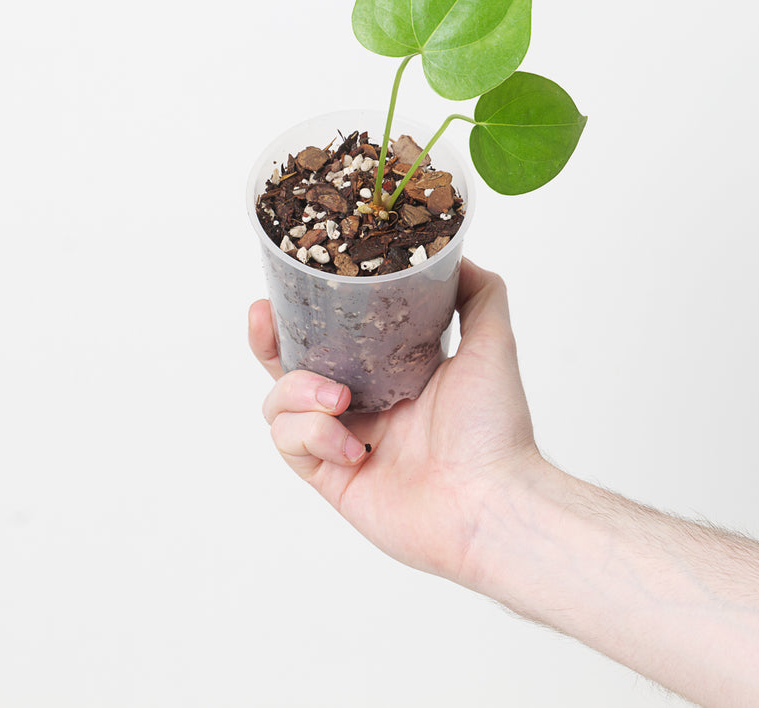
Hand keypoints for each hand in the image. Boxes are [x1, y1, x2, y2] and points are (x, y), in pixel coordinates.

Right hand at [248, 258, 541, 585]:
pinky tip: (353, 446)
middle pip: (290, 366)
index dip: (305, 311)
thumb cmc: (494, 428)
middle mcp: (362, 404)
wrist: (492, 503)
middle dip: (269, 340)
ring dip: (298, 392)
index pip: (334, 335)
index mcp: (391, 373)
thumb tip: (454, 254)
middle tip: (263, 317)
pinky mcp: (329, 478)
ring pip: (280, 404)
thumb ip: (477, 292)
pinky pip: (291, 445)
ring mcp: (342, 441)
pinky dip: (314, 436)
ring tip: (339, 400)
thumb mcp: (492, 342)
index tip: (291, 283)